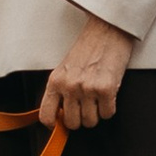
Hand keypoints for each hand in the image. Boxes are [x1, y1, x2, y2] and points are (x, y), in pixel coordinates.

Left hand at [40, 13, 134, 131]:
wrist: (107, 31)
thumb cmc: (89, 48)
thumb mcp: (66, 68)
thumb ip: (61, 90)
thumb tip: (60, 115)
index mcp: (55, 81)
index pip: (46, 116)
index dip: (55, 124)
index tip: (61, 123)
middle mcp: (70, 86)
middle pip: (72, 123)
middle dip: (80, 119)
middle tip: (86, 107)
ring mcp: (88, 89)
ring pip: (90, 122)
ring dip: (96, 114)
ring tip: (97, 98)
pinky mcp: (106, 89)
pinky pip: (107, 114)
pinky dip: (109, 108)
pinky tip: (108, 95)